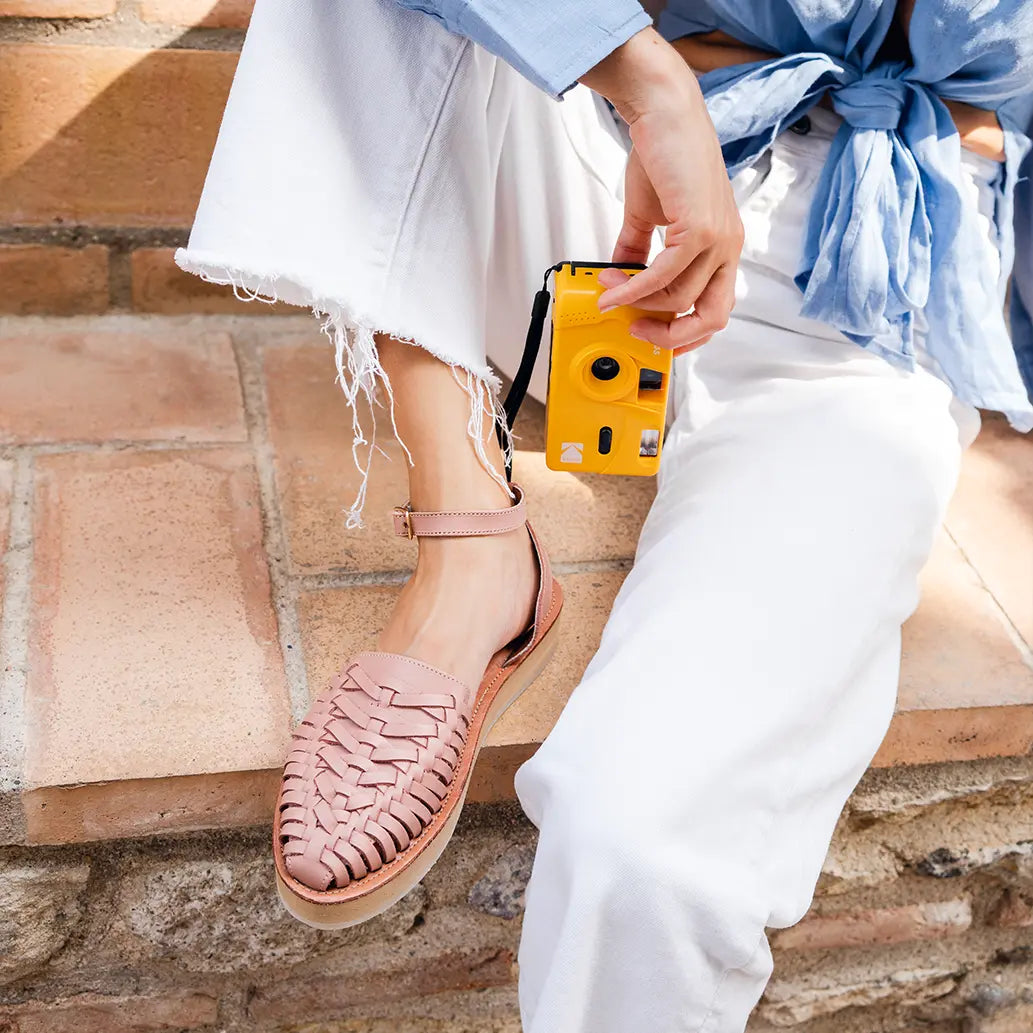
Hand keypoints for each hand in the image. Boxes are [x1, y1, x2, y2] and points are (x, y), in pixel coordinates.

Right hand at [580, 29, 743, 353]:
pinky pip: (663, 276)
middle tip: (637, 330)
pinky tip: (614, 287)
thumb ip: (637, 251)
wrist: (665, 114)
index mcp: (723, 246)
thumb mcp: (649, 215)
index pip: (717, 308)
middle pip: (712, 316)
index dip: (687, 331)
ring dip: (638, 303)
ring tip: (610, 292)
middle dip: (672, 335)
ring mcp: (718, 239)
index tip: (654, 334)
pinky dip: (634, 289)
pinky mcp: (700, 229)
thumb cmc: (664, 155)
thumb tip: (619, 279)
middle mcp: (728, 246)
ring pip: (680, 299)